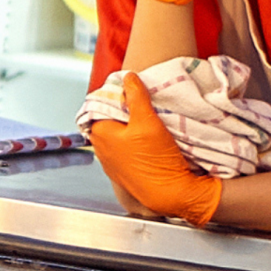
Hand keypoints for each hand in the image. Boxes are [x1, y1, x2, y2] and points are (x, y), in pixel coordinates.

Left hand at [89, 70, 222, 227]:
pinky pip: (127, 150)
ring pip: (120, 135)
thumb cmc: (156, 159)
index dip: (118, 95)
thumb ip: (136, 96)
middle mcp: (100, 149)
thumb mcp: (148, 120)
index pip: (102, 104)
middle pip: (111, 119)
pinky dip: (135, 143)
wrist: (170, 193)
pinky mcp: (124, 172)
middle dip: (125, 111)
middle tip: (144, 106)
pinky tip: (150, 142)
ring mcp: (111, 162)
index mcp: (100, 133)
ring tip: (149, 123)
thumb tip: (128, 78)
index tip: (133, 91)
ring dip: (131, 128)